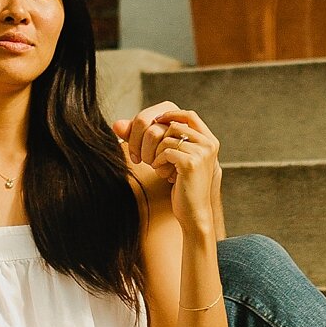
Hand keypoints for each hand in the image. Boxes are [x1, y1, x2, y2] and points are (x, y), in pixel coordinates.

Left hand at [117, 99, 223, 229]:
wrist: (193, 211)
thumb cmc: (182, 185)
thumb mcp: (172, 158)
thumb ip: (153, 138)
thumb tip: (116, 125)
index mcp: (209, 140)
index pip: (189, 115)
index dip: (170, 115)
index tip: (154, 124)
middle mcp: (209, 143)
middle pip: (172, 125)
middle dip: (156, 140)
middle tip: (152, 157)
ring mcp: (202, 152)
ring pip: (166, 138)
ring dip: (156, 154)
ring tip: (161, 168)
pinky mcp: (191, 162)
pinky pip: (165, 151)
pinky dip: (158, 162)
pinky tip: (163, 174)